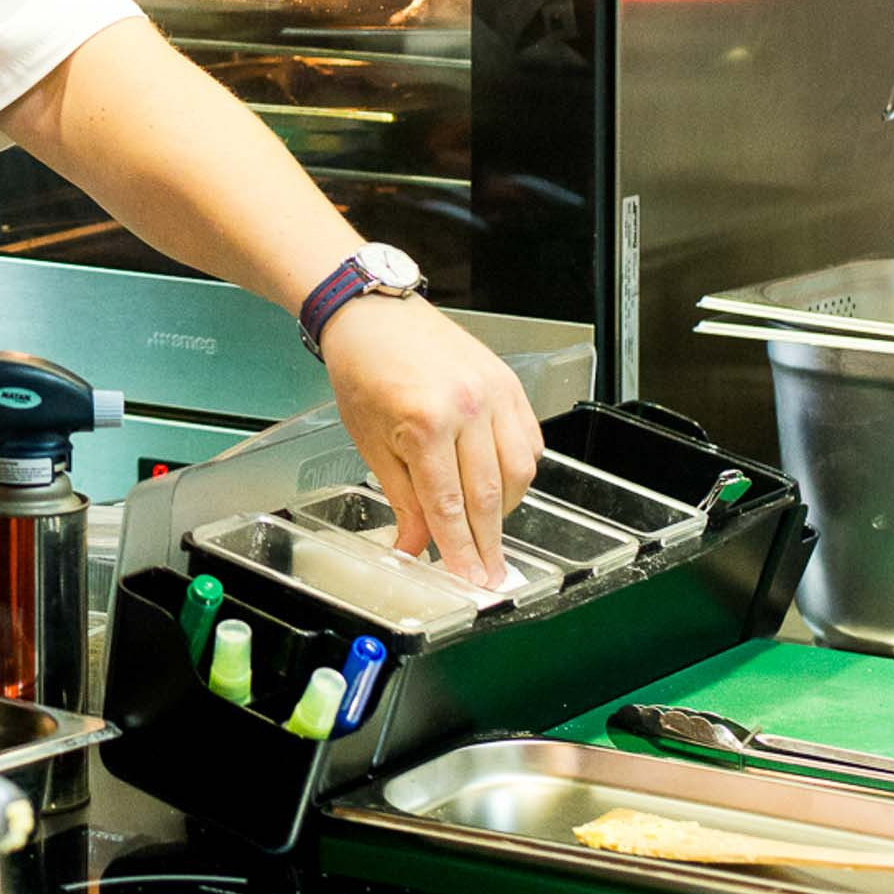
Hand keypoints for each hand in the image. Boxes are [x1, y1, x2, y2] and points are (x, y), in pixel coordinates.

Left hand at [315, 295, 541, 585]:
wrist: (373, 313)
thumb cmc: (363, 369)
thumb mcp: (369, 441)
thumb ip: (402, 498)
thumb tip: (414, 545)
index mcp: (426, 422)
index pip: (449, 505)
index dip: (460, 550)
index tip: (470, 580)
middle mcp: (468, 407)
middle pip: (489, 495)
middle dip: (489, 543)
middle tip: (489, 574)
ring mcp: (494, 392)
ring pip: (519, 471)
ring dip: (507, 508)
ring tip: (488, 529)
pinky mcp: (508, 383)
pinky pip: (529, 441)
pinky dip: (521, 470)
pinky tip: (502, 485)